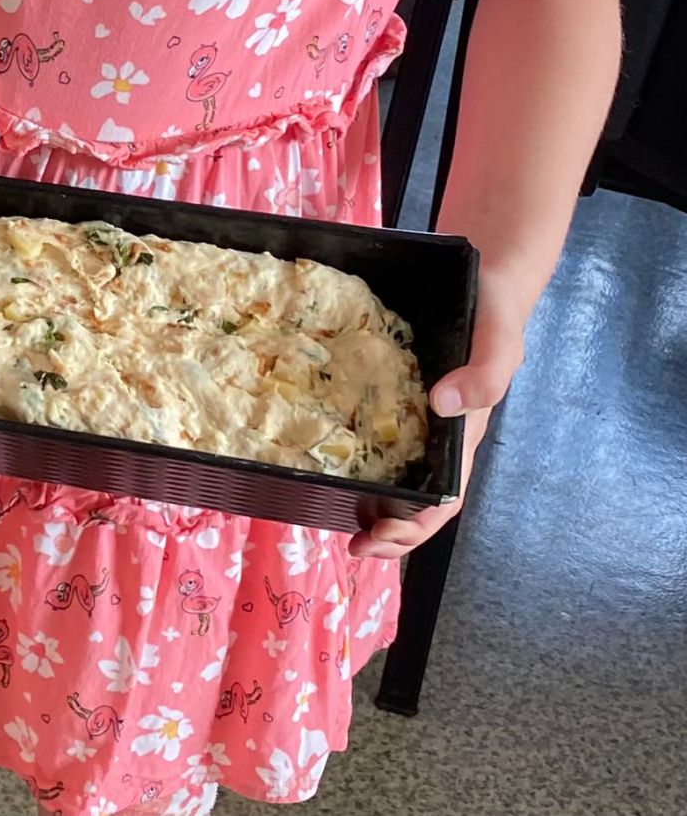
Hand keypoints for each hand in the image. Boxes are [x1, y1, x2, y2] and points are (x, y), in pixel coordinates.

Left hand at [350, 268, 526, 558]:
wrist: (486, 280)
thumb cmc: (495, 315)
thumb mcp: (501, 342)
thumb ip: (485, 373)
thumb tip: (444, 405)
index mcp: (463, 437)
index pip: (444, 499)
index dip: (415, 527)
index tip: (378, 538)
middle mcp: (438, 437)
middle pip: (415, 501)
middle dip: (386, 532)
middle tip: (351, 545)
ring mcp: (415, 420)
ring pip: (393, 475)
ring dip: (369, 503)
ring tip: (333, 513)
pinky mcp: (395, 397)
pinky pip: (375, 435)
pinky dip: (356, 456)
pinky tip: (325, 456)